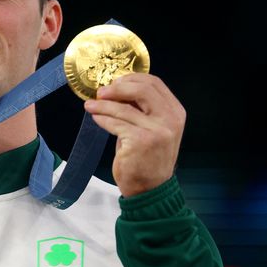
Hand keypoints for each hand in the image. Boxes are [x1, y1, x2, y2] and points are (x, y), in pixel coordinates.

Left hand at [83, 73, 185, 197]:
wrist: (150, 188)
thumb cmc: (147, 156)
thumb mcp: (152, 127)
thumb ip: (142, 108)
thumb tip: (116, 88)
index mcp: (175, 111)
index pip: (154, 83)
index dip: (131, 78)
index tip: (115, 82)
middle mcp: (170, 119)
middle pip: (141, 89)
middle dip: (117, 87)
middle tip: (101, 92)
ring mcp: (157, 130)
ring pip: (123, 107)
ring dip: (103, 105)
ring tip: (90, 105)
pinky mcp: (141, 141)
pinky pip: (115, 123)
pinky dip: (102, 118)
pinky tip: (96, 117)